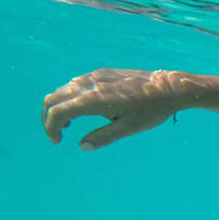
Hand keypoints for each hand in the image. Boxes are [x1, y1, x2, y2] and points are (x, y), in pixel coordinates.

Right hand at [42, 68, 187, 148]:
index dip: (51, 128)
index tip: (57, 142)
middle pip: (54, 98)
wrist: (169, 87)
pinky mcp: (102, 73)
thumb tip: (82, 146)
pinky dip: (70, 97)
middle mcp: (90, 84)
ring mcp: (95, 76)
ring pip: (64, 89)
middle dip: (49, 117)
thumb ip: (104, 137)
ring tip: (70, 125)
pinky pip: (77, 83)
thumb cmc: (151, 110)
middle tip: (57, 134)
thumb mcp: (129, 128)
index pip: (58, 112)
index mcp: (94, 99)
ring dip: (60, 106)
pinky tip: (82, 108)